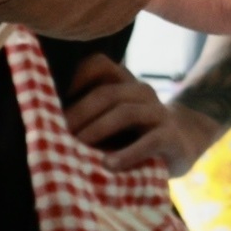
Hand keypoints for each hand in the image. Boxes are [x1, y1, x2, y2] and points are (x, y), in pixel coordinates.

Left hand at [56, 54, 202, 176]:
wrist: (185, 141)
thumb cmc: (135, 133)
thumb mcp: (114, 119)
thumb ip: (91, 117)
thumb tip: (46, 128)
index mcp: (123, 83)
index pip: (99, 65)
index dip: (76, 78)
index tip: (54, 101)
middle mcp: (141, 91)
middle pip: (106, 93)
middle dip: (79, 114)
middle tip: (57, 135)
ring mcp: (158, 112)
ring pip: (125, 112)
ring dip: (97, 130)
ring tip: (77, 148)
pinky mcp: (171, 136)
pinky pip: (150, 140)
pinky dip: (127, 153)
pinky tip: (109, 165)